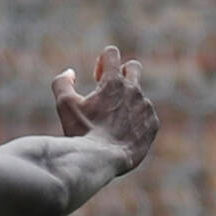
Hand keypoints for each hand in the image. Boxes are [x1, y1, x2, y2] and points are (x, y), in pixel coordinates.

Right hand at [51, 45, 157, 173]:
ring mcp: (145, 107)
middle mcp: (133, 90)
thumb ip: (63, 83)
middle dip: (122, 74)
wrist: (101, 161)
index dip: (103, 62)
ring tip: (111, 125)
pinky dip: (135, 123)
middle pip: (133, 67)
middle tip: (108, 94)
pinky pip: (146, 117)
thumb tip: (70, 72)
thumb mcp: (64, 106)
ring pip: (138, 97)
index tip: (97, 76)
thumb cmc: (81, 133)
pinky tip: (122, 136)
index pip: (111, 53)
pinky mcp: (152, 124)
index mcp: (113, 81)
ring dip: (125, 105)